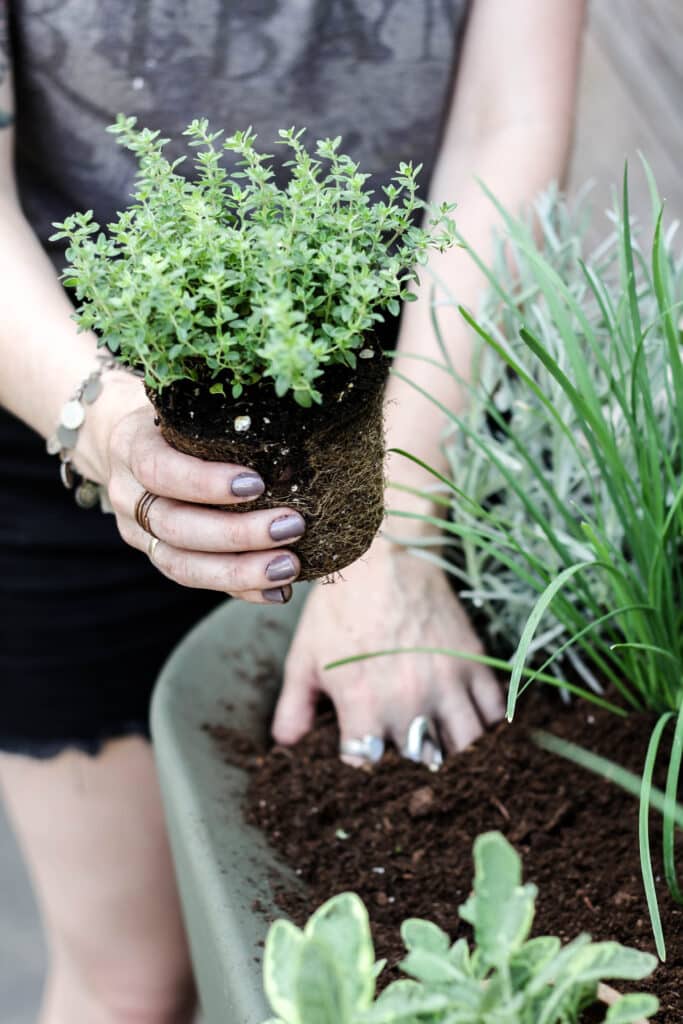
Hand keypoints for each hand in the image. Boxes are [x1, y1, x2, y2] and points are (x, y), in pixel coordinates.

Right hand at [79, 376, 303, 602]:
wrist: (128, 443)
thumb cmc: (175, 418)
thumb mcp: (186, 407)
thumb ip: (221, 422)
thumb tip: (296, 441)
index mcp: (131, 447)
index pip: (160, 470)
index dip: (205, 482)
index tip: (257, 484)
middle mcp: (127, 495)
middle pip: (175, 526)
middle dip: (237, 533)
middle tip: (291, 526)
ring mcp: (137, 532)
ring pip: (182, 565)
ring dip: (241, 571)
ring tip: (288, 566)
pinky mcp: (157, 556)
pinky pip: (197, 580)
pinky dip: (240, 589)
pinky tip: (278, 591)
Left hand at [272, 539, 503, 760]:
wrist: (386, 555)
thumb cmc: (340, 606)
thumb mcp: (304, 656)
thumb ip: (294, 706)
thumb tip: (287, 746)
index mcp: (363, 703)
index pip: (366, 766)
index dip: (362, 771)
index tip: (362, 762)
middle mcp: (409, 701)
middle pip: (419, 766)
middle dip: (410, 774)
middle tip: (403, 768)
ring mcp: (448, 684)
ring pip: (464, 751)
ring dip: (454, 762)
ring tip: (442, 759)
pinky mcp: (475, 665)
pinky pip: (493, 716)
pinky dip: (488, 732)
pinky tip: (474, 734)